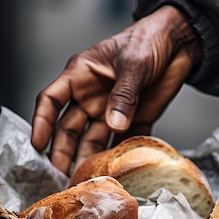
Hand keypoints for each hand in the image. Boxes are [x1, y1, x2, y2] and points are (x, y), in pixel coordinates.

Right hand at [31, 6, 200, 173]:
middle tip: (61, 174)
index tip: (37, 145)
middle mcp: (91, 96)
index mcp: (81, 75)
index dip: (41, 122)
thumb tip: (114, 124)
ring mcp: (112, 110)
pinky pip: (122, 142)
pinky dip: (118, 157)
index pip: (51, 100)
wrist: (180, 41)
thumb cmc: (149, 40)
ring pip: (92, 139)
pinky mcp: (134, 120)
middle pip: (69, 128)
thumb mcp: (134, 64)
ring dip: (87, 158)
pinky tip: (114, 172)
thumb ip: (123, 95)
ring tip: (84, 179)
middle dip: (63, 151)